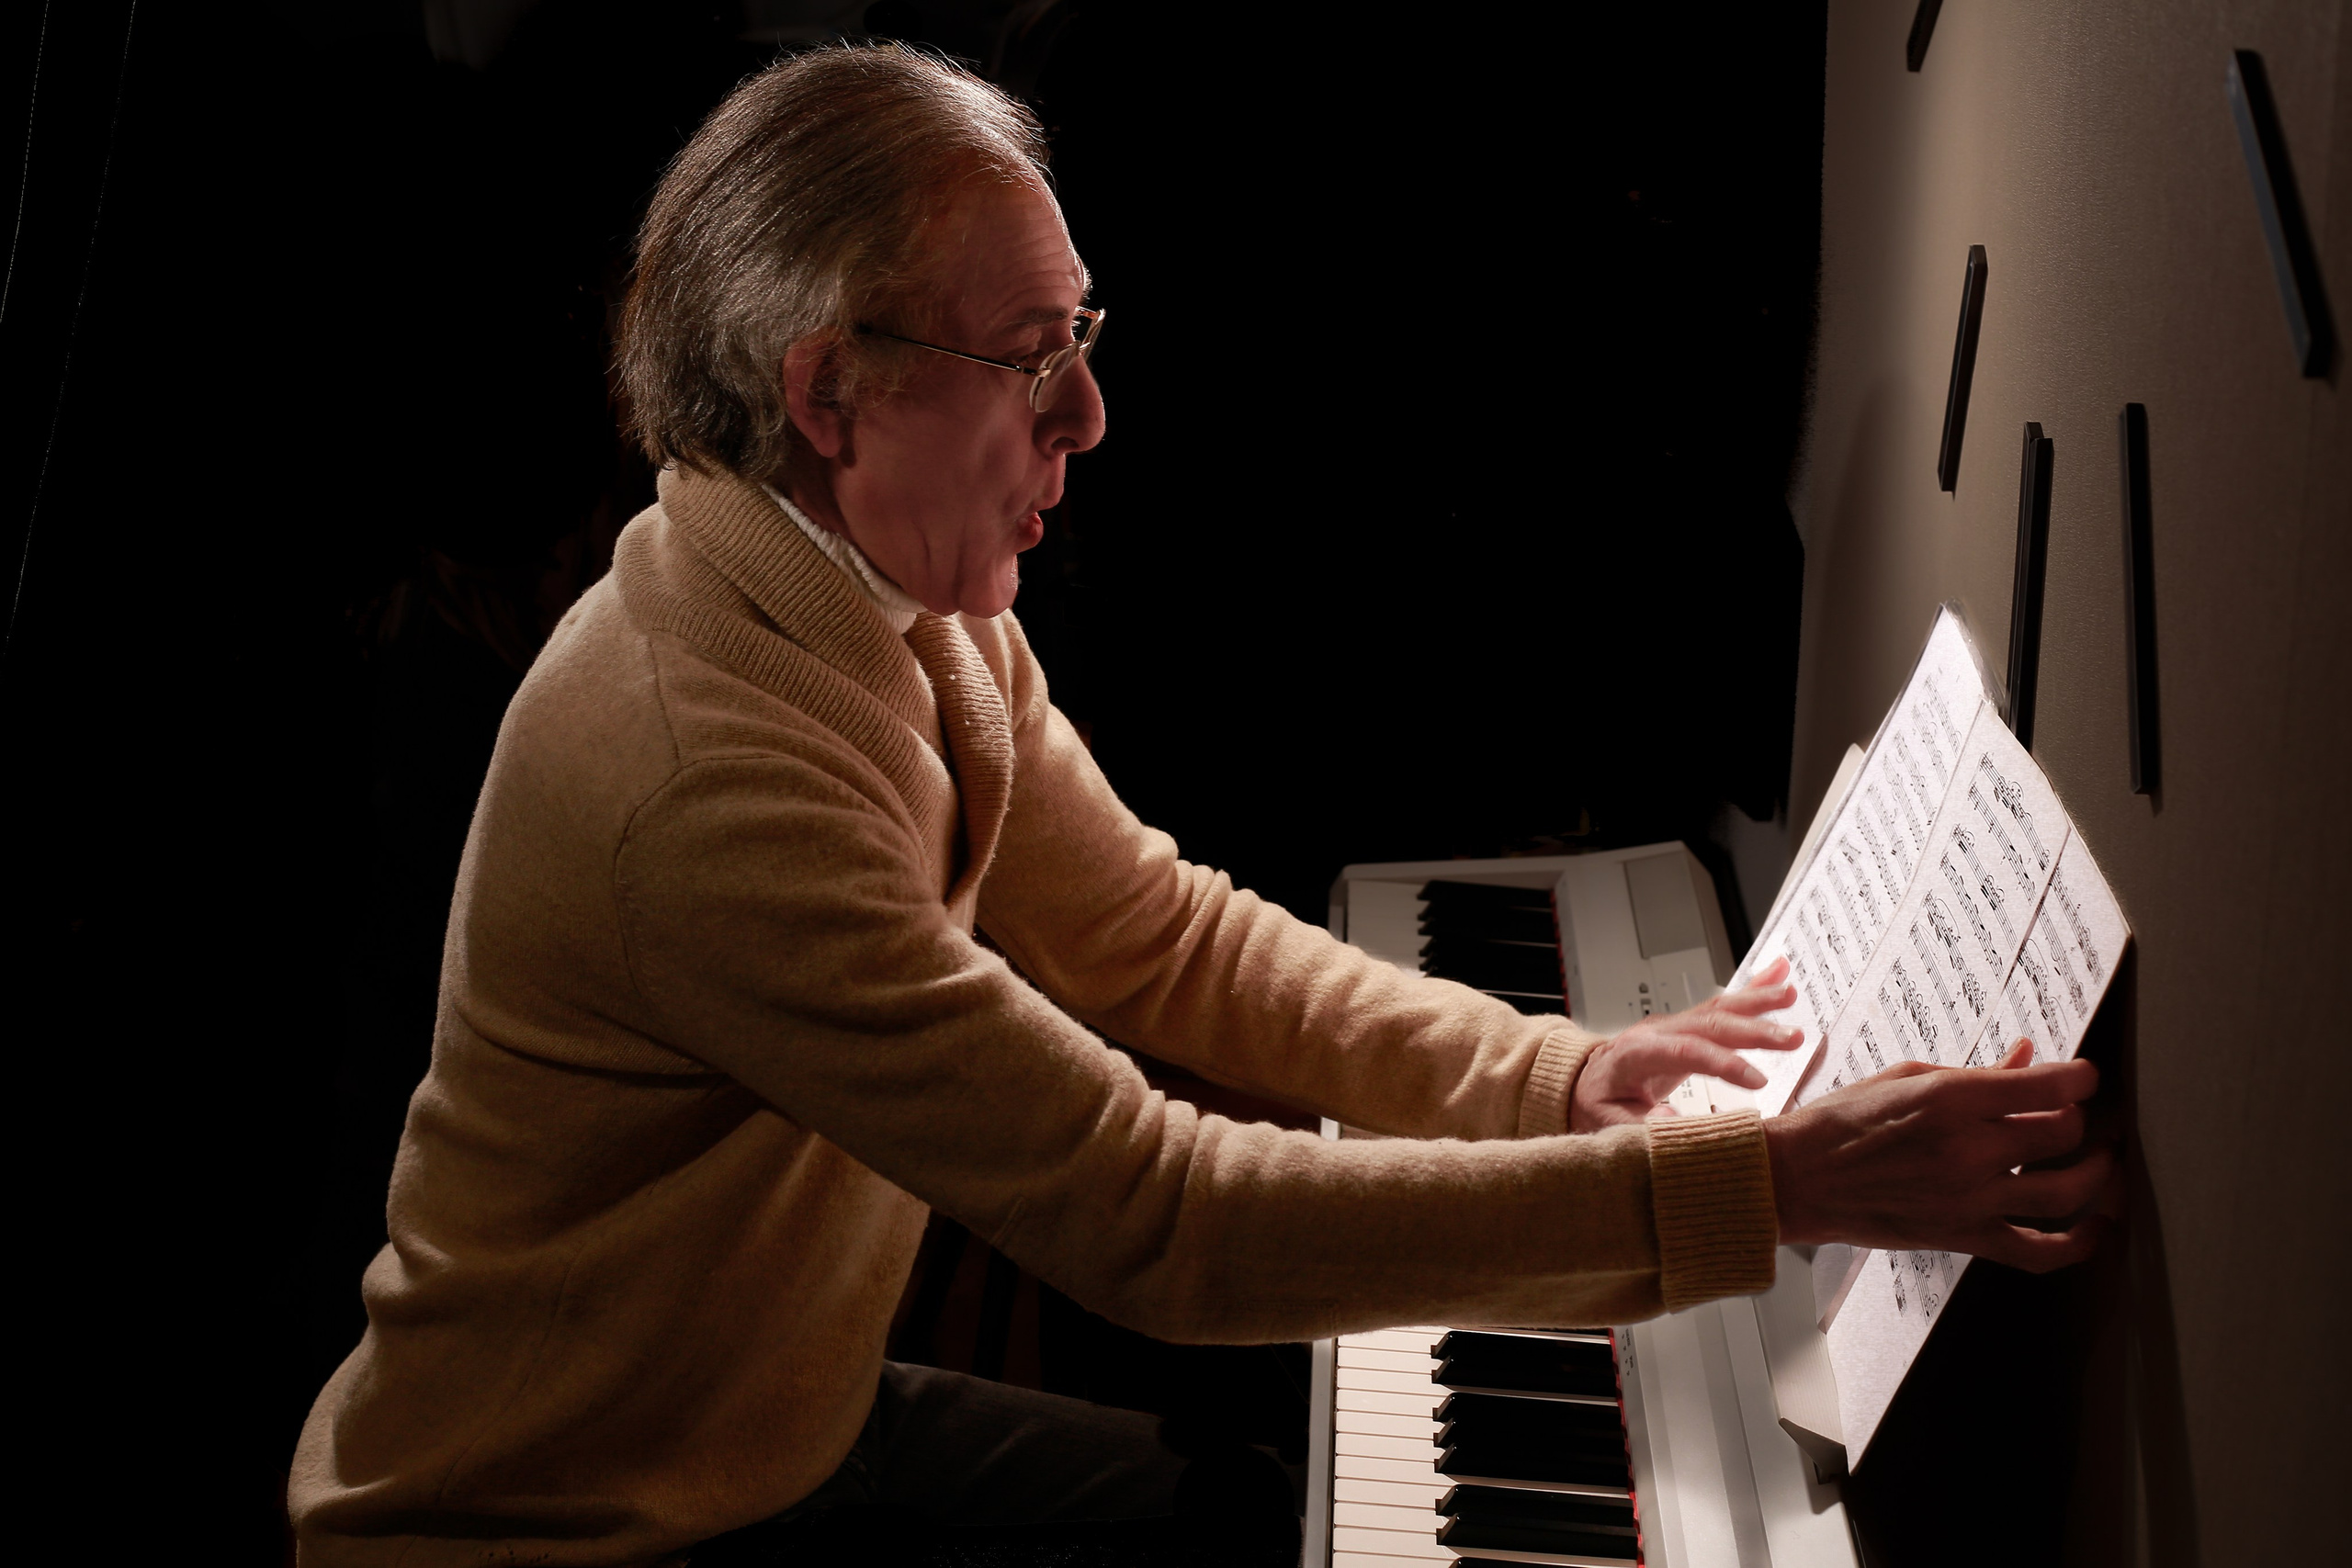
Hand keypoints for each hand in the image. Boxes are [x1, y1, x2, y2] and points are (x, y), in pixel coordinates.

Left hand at [1568, 957, 1808, 1131]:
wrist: (1584, 1081)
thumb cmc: (1595, 1102)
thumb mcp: (1605, 1121)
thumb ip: (1635, 1124)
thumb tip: (1668, 1121)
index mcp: (1636, 1053)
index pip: (1685, 1051)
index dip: (1722, 1063)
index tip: (1757, 1081)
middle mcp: (1657, 1030)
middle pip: (1709, 1024)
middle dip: (1753, 1029)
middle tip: (1793, 1038)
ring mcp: (1673, 1024)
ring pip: (1719, 1008)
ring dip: (1757, 1001)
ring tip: (1791, 994)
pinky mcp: (1687, 1026)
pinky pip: (1722, 1007)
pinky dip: (1752, 991)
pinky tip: (1778, 975)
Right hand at [1764, 1037, 2116, 1271]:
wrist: (1797, 1178)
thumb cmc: (1841, 1123)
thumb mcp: (1906, 1078)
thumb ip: (1975, 1073)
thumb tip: (2025, 1057)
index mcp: (1950, 1099)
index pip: (2050, 1086)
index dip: (2083, 1078)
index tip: (2086, 1077)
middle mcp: (1967, 1149)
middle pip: (2064, 1134)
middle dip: (2081, 1120)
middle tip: (2078, 1115)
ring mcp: (1969, 1198)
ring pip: (2066, 1190)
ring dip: (2097, 1173)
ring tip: (2102, 1162)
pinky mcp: (1963, 1236)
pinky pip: (2038, 1251)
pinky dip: (2079, 1245)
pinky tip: (2098, 1229)